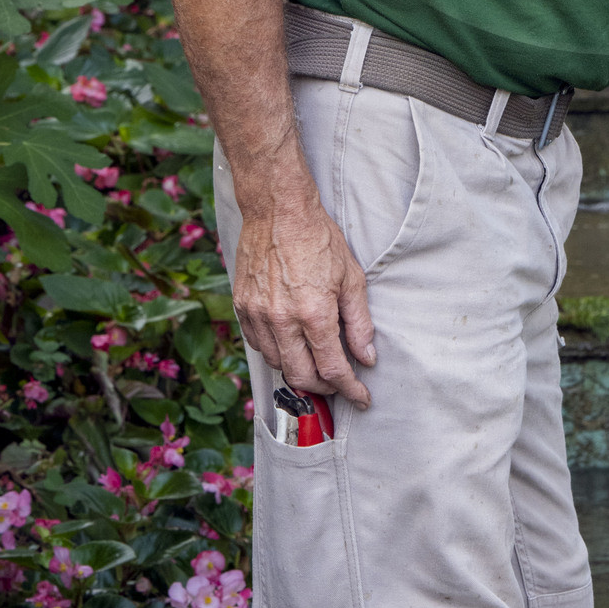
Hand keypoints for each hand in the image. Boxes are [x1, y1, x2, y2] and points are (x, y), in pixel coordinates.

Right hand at [232, 184, 375, 406]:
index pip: (333, 368)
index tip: (361, 397)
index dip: (350, 389)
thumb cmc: (318, 239)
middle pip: (301, 377)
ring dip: (298, 371)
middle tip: (338, 384)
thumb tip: (366, 357)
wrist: (278, 210)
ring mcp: (257, 315)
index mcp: (313, 313)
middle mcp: (282, 319)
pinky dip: (276, 353)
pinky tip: (290, 345)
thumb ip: (359, 322)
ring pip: (277, 364)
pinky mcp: (242, 307)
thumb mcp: (351, 277)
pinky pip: (258, 345)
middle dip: (323, 388)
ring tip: (315, 363)